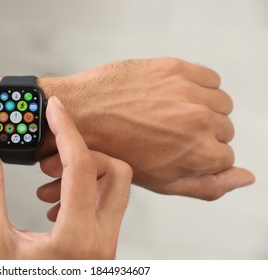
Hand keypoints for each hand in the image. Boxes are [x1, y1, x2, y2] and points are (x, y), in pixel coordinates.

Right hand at [0, 96, 131, 258]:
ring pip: (116, 188)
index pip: (82, 167)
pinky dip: (86, 192)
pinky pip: (108, 205)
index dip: (66, 130)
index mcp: (75, 240)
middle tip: (50, 160)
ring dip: (85, 174)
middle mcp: (102, 241)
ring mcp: (108, 244)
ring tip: (48, 187)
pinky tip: (56, 205)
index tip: (55, 109)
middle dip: (85, 154)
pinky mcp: (104, 245)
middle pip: (116, 172)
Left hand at [38, 57, 254, 199]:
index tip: (181, 150)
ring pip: (221, 103)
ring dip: (203, 109)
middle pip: (225, 129)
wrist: (80, 116)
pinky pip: (209, 78)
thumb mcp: (160, 182)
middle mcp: (198, 121)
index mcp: (197, 154)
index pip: (226, 157)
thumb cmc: (116, 152)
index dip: (202, 155)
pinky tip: (174, 96)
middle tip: (171, 133)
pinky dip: (199, 87)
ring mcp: (187, 92)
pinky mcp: (175, 68)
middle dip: (202, 134)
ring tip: (172, 115)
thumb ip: (207, 185)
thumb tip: (246, 177)